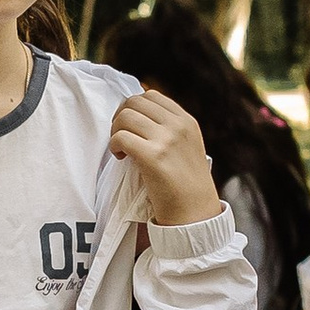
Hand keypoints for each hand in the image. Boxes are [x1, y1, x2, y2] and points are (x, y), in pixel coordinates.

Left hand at [109, 87, 218, 226]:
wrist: (195, 213)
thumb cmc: (186, 185)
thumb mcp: (187, 147)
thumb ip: (169, 129)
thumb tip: (134, 115)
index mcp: (187, 121)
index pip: (152, 95)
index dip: (134, 108)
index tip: (131, 127)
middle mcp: (178, 126)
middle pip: (135, 102)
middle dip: (121, 117)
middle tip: (122, 137)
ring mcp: (167, 140)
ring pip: (125, 116)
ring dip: (115, 131)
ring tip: (122, 149)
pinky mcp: (154, 157)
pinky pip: (120, 137)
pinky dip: (114, 146)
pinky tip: (121, 158)